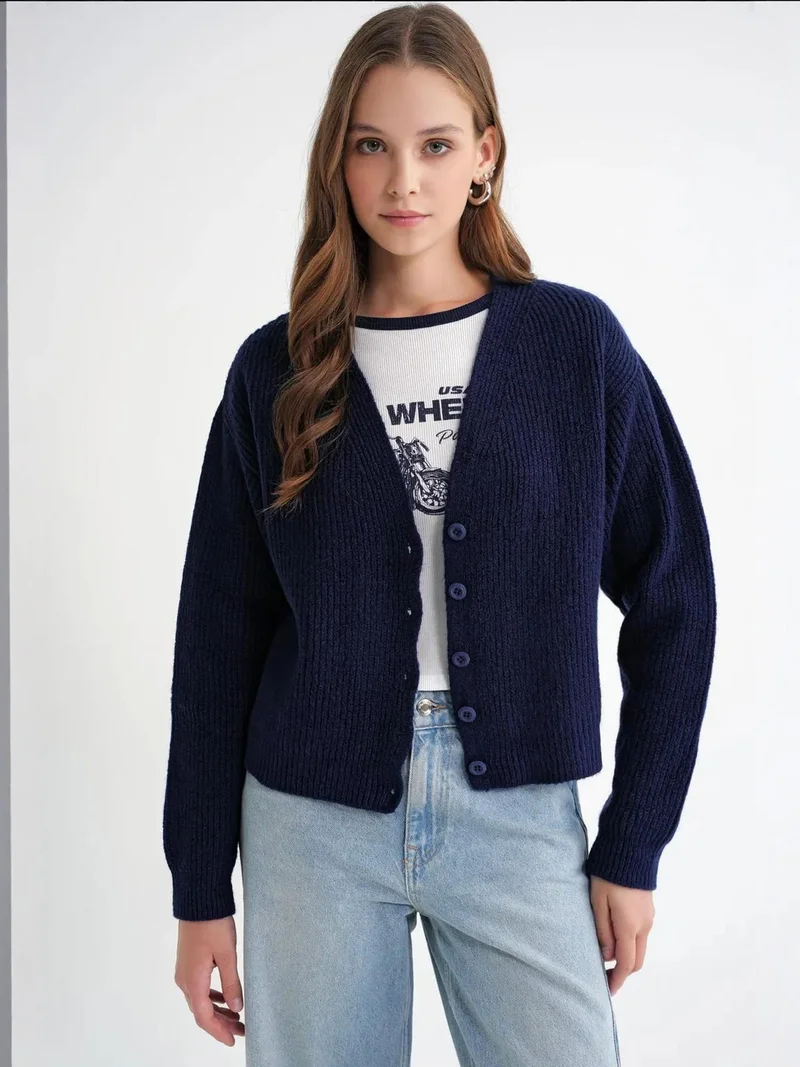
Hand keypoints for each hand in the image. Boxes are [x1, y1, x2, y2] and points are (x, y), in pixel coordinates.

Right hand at [174, 915, 245, 1045]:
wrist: (198, 900)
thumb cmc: (212, 924)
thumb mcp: (227, 954)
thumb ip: (232, 983)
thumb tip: (237, 1008)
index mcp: (192, 981)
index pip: (204, 1018)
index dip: (219, 1032)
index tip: (234, 1040)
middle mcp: (184, 980)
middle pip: (201, 1012)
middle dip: (221, 1024)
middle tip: (242, 1030)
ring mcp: (185, 971)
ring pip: (200, 1000)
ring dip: (218, 1011)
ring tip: (237, 1017)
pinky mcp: (189, 962)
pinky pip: (199, 988)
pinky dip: (213, 997)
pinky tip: (226, 998)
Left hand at [589, 876, 654, 995]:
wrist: (631, 848)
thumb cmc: (609, 874)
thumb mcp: (597, 901)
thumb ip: (602, 931)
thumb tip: (607, 956)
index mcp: (630, 926)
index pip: (627, 964)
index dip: (618, 980)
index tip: (608, 991)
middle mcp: (644, 926)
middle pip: (637, 960)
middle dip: (623, 971)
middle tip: (605, 974)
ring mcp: (649, 917)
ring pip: (640, 947)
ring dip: (626, 956)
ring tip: (606, 954)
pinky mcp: (648, 908)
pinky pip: (641, 934)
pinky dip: (630, 942)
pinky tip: (615, 936)